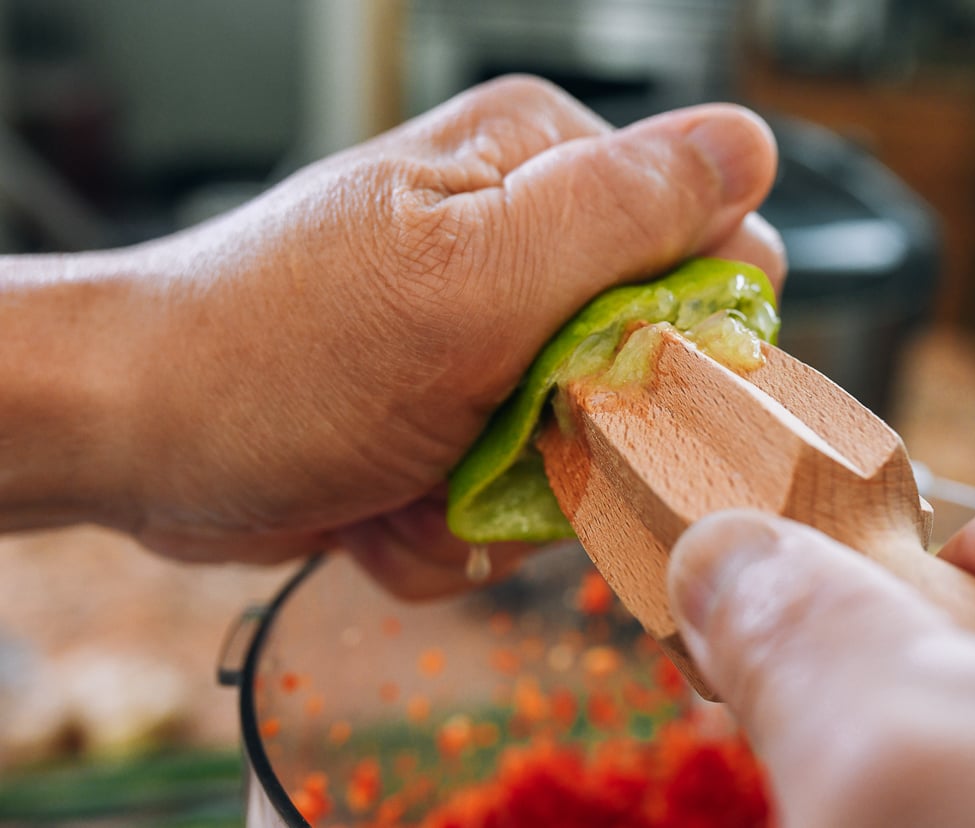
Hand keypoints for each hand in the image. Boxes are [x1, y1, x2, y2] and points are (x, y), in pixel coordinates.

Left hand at [1, 76, 783, 595]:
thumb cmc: (278, 350)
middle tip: (486, 436)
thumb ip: (623, 213)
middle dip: (577, 444)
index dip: (680, 345)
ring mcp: (493, 339)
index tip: (609, 395)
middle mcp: (527, 244)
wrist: (139, 437)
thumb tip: (750, 147)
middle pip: (652, 377)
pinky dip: (454, 529)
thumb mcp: (469, 276)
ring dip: (503, 501)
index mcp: (545, 169)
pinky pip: (517, 504)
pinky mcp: (461, 418)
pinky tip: (384, 500)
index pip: (711, 251)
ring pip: (587, 459)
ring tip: (412, 470)